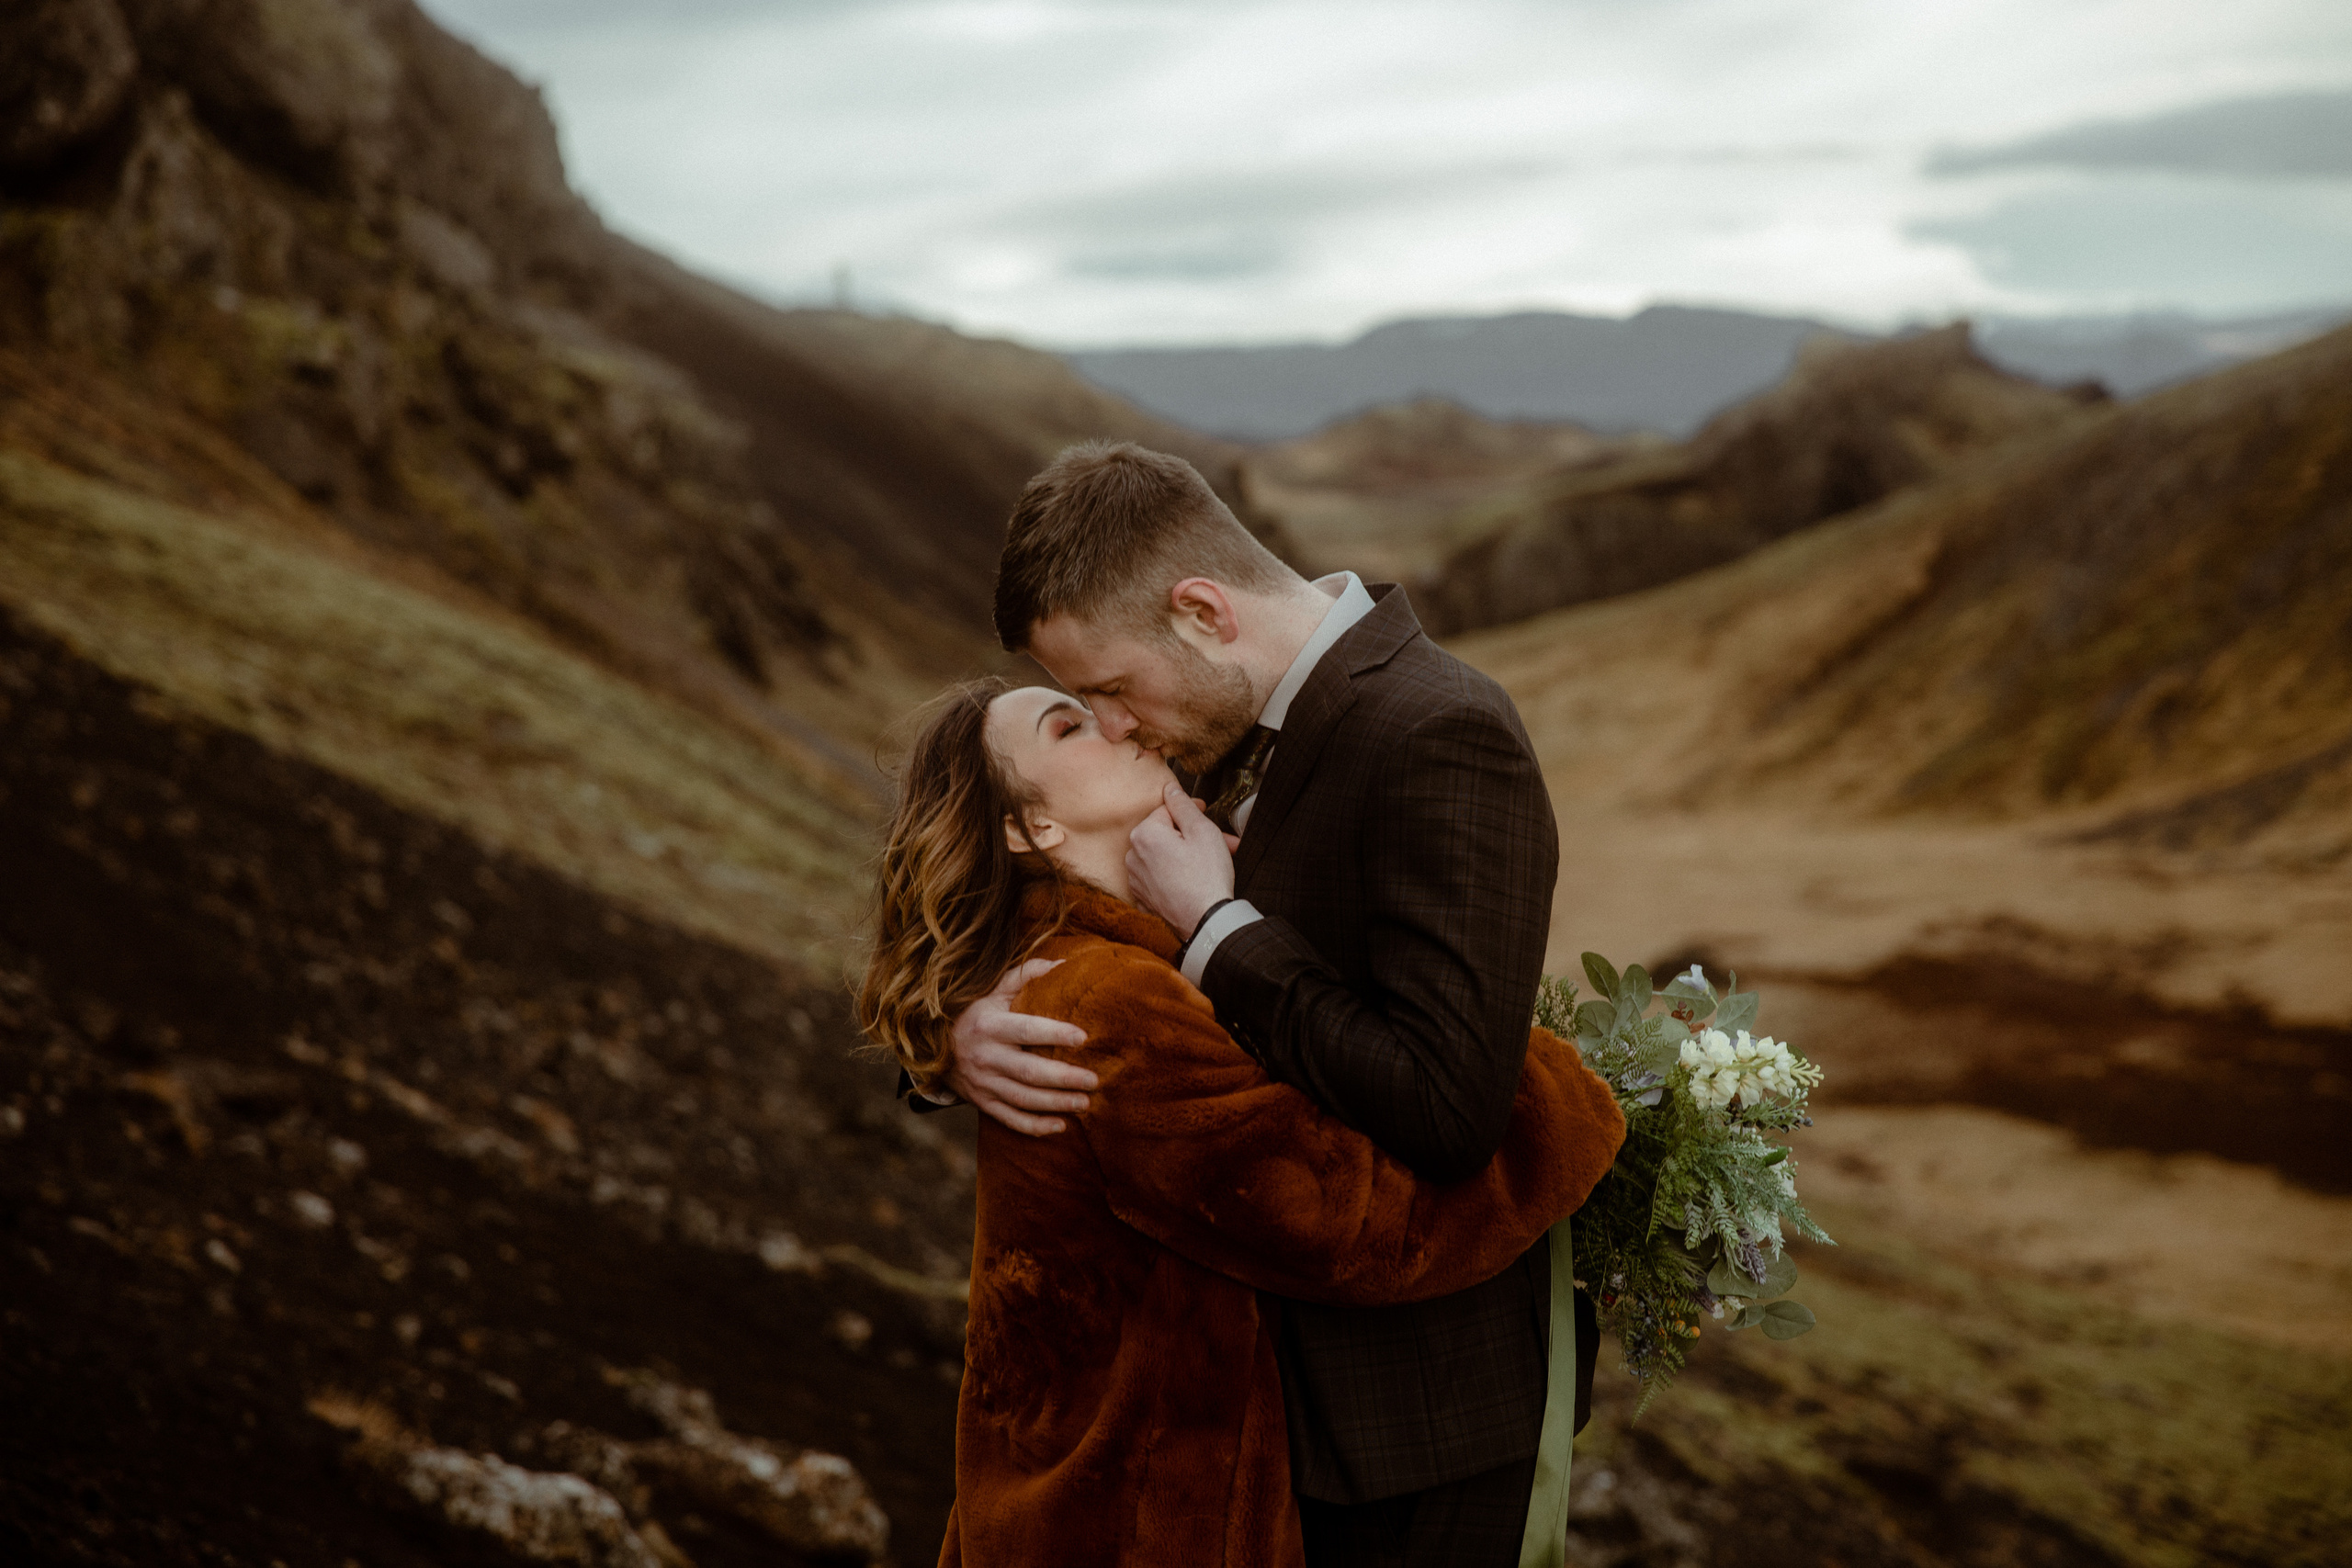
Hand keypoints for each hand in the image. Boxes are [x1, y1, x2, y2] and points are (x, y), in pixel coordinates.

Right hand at [944, 958, 1097, 1135]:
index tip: (1083, 1037)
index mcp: (990, 1026)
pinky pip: (1010, 1119)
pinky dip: (1035, 1127)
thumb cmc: (974, 1012)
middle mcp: (985, 1056)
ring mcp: (983, 1083)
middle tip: (1094, 1080)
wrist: (930, 1045)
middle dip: (1064, 1078)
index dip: (1054, 1034)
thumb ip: (1027, 976)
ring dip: (1056, 1104)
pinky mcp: (982, 1102)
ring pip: (1023, 1099)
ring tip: (1085, 1103)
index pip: (1026, 1030)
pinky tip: (1060, 1126)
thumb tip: (1063, 965)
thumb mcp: (993, 990)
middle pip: (1029, 1072)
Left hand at [1126, 781, 1235, 935]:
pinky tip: (1196, 879)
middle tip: (1220, 841)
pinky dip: (1176, 874)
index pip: (1167, 810)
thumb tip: (1169, 788)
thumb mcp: (1202, 831)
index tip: (1206, 812)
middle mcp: (1133, 856)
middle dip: (1192, 835)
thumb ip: (1182, 805)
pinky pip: (1160, 877)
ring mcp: (1136, 879)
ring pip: (1163, 856)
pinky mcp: (1143, 898)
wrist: (1205, 922)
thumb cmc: (1206, 877)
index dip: (1190, 810)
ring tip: (1212, 862)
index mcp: (1144, 834)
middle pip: (1165, 834)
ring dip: (1187, 854)